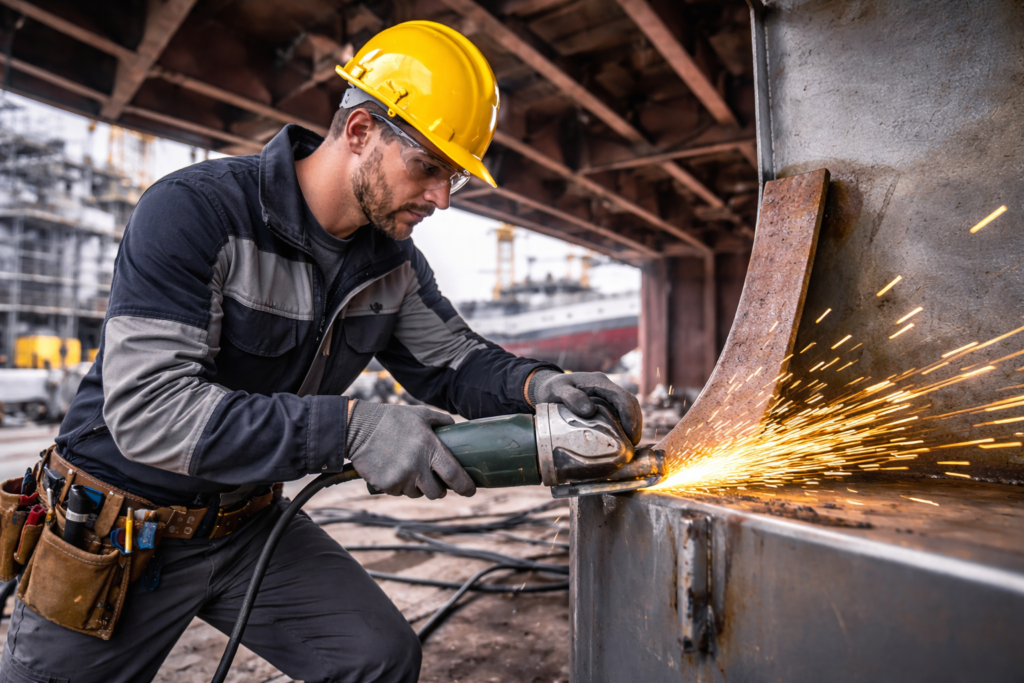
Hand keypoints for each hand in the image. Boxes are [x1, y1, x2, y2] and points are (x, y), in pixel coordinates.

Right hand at [346, 402, 475, 498]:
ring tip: (409, 469)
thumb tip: (455, 426)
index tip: (470, 490)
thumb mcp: (420, 414)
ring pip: (416, 493)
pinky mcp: (386, 485)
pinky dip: (399, 485)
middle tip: (434, 481)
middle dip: (438, 489)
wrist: (359, 427)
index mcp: (430, 448)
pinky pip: (398, 492)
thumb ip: (441, 420)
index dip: (465, 486)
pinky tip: (393, 469)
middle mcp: (417, 466)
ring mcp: (401, 478)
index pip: (454, 475)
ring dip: (417, 486)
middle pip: (437, 493)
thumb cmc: (392, 419)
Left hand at [529, 370, 641, 444]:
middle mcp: (607, 387)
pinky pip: (621, 413)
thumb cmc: (552, 388)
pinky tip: (622, 439)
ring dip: (633, 425)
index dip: (629, 415)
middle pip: (630, 403)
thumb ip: (571, 397)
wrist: (547, 387)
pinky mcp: (605, 404)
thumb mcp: (557, 389)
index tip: (630, 434)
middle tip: (633, 444)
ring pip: (628, 408)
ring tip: (630, 444)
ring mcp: (607, 395)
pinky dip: (625, 425)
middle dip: (635, 423)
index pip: (622, 397)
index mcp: (599, 382)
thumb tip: (590, 411)